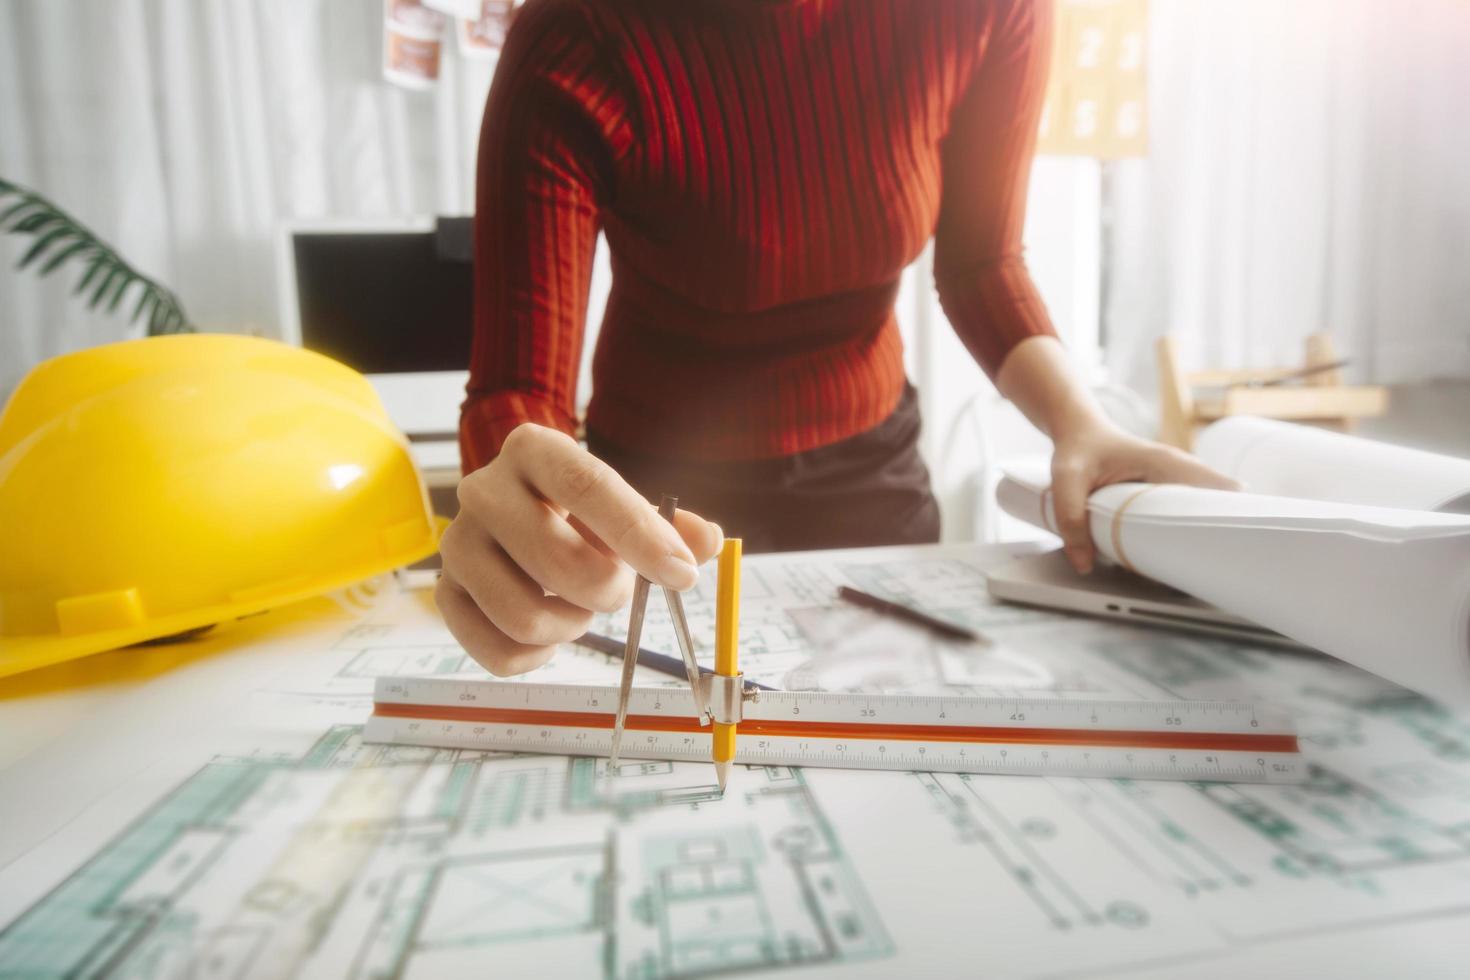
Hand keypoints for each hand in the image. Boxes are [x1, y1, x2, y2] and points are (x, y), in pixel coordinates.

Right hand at [438, 423, 722, 675]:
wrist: (516, 512)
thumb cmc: (579, 510)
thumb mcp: (624, 504)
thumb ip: (671, 526)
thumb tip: (707, 543)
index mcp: (533, 450)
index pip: (586, 485)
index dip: (639, 533)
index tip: (681, 574)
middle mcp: (483, 491)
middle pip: (554, 559)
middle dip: (606, 590)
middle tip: (617, 588)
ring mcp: (457, 545)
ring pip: (524, 617)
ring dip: (571, 625)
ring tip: (578, 606)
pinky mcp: (447, 594)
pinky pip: (499, 653)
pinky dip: (539, 657)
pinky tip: (551, 632)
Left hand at [1050, 420, 1238, 573]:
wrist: (1078, 430)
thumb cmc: (1077, 449)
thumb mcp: (1066, 479)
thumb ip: (1071, 519)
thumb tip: (1085, 565)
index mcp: (1167, 464)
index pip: (1223, 490)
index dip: (1231, 519)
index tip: (1226, 549)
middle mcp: (1180, 471)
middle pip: (1219, 507)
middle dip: (1215, 536)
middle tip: (1204, 568)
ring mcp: (1176, 482)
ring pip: (1202, 513)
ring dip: (1198, 537)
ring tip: (1191, 566)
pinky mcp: (1165, 493)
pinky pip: (1184, 514)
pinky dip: (1181, 533)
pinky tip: (1170, 555)